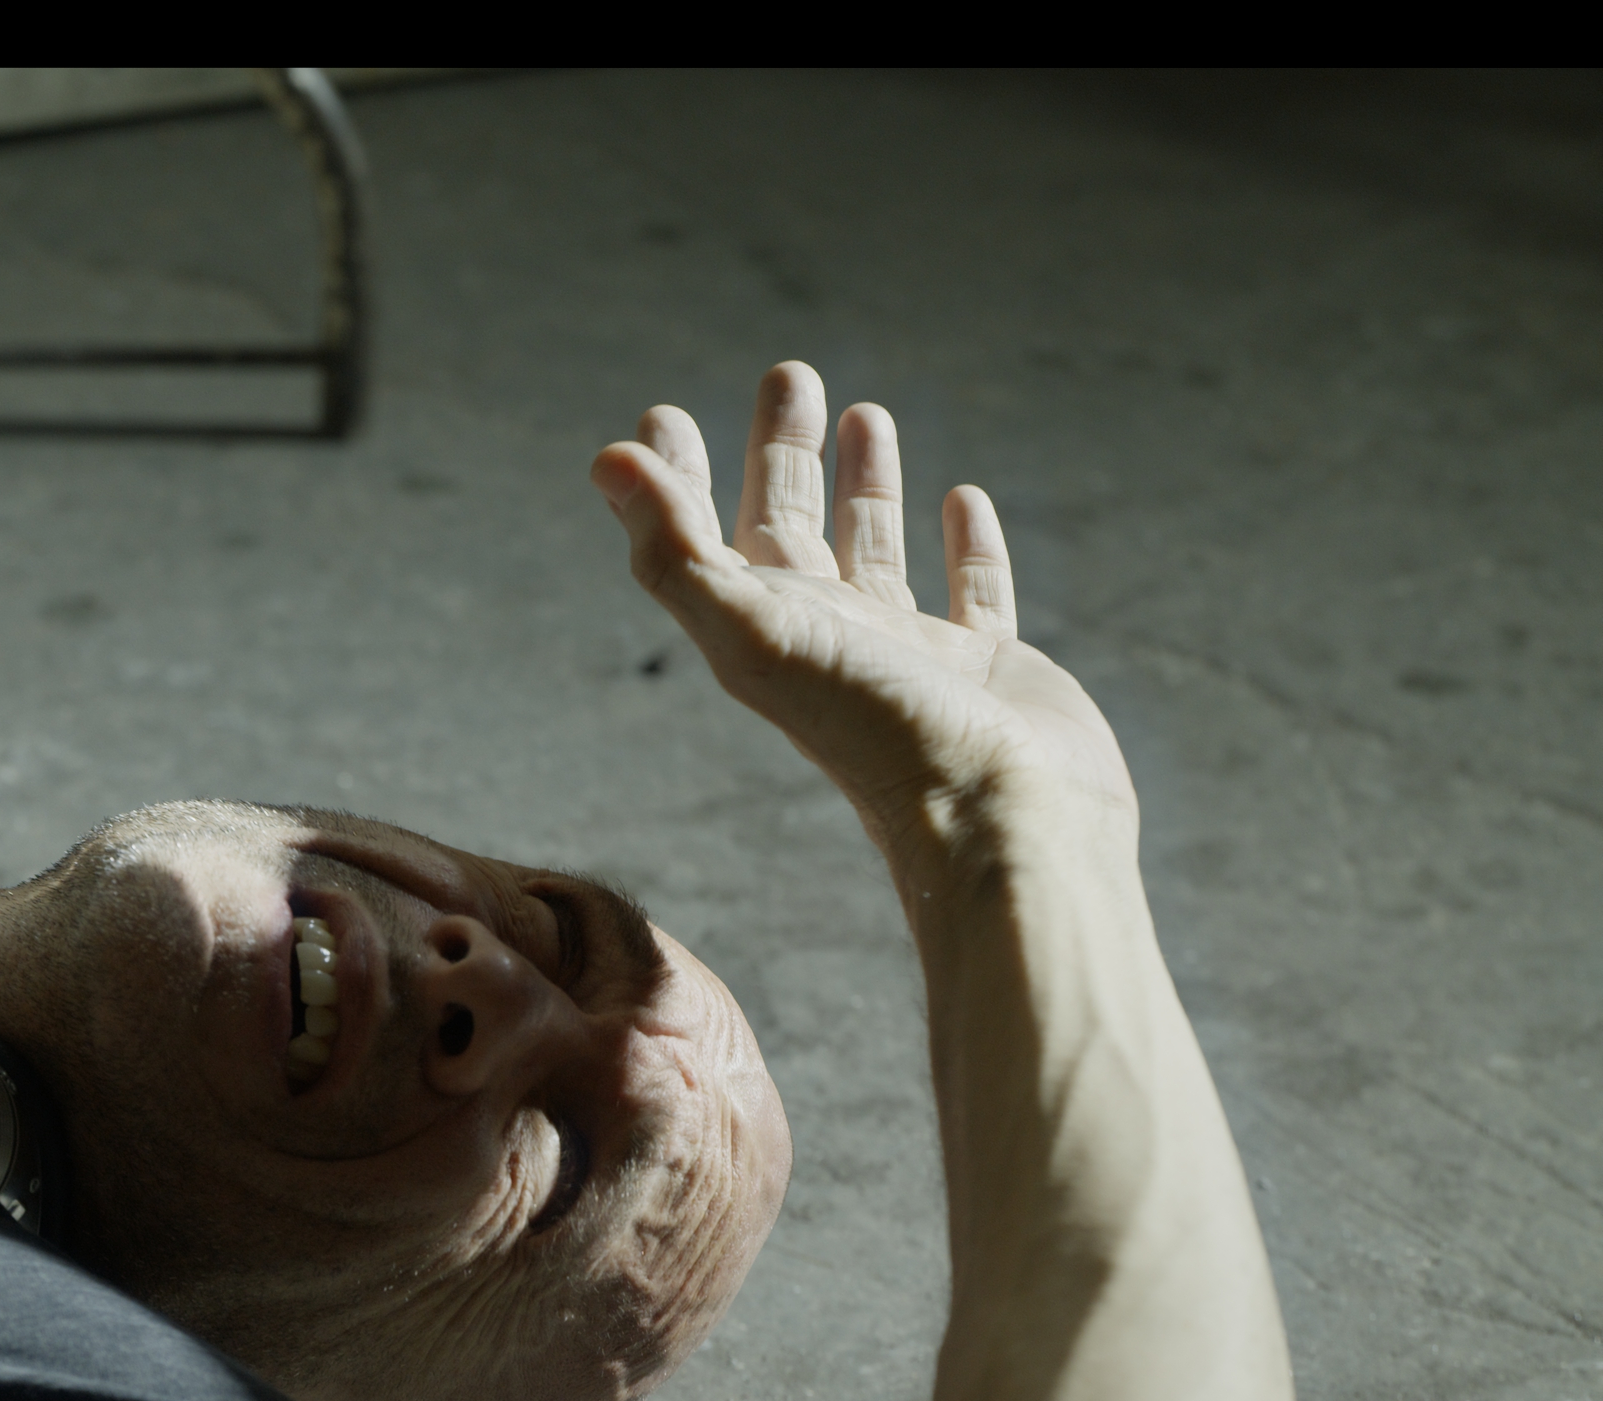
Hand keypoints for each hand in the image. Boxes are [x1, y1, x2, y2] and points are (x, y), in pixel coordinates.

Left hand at [591, 362, 1132, 845]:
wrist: (1000, 822)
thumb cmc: (877, 732)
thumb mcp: (757, 632)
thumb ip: (676, 552)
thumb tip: (605, 460)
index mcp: (764, 633)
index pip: (702, 538)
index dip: (673, 479)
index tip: (661, 415)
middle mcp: (829, 643)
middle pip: (790, 529)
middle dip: (781, 453)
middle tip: (788, 373)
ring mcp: (910, 657)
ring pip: (876, 552)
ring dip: (865, 485)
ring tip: (863, 411)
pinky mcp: (990, 668)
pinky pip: (975, 593)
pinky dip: (968, 545)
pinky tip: (964, 498)